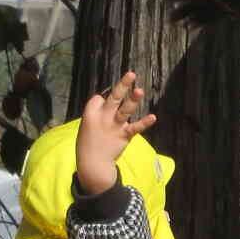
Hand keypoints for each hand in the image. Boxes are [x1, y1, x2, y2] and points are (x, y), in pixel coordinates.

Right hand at [75, 71, 157, 195]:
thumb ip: (96, 112)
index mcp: (90, 114)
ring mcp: (114, 126)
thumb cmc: (89, 142)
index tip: (102, 105)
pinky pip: (135, 128)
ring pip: (125, 110)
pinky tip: (153, 117)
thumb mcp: (86, 125)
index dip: (102, 100)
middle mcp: (103, 118)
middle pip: (113, 98)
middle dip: (122, 86)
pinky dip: (144, 123)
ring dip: (133, 100)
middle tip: (131, 74)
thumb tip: (105, 99)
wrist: (92, 164)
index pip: (99, 98)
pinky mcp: (124, 136)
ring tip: (140, 90)